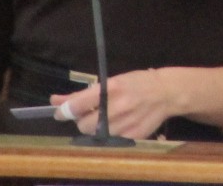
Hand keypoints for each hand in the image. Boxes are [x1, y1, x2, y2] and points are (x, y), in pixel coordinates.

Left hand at [53, 68, 178, 140]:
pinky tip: (116, 124)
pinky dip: (108, 134)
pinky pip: (109, 140)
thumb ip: (83, 94)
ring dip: (94, 128)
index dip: (65, 111)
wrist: (166, 93)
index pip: (79, 105)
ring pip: (95, 135)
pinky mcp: (133, 137)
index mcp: (112, 88)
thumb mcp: (111, 82)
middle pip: (84, 125)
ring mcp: (126, 124)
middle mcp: (118, 107)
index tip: (59, 113)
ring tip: (104, 118)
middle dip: (81, 120)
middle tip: (88, 113)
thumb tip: (55, 101)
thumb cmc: (136, 82)